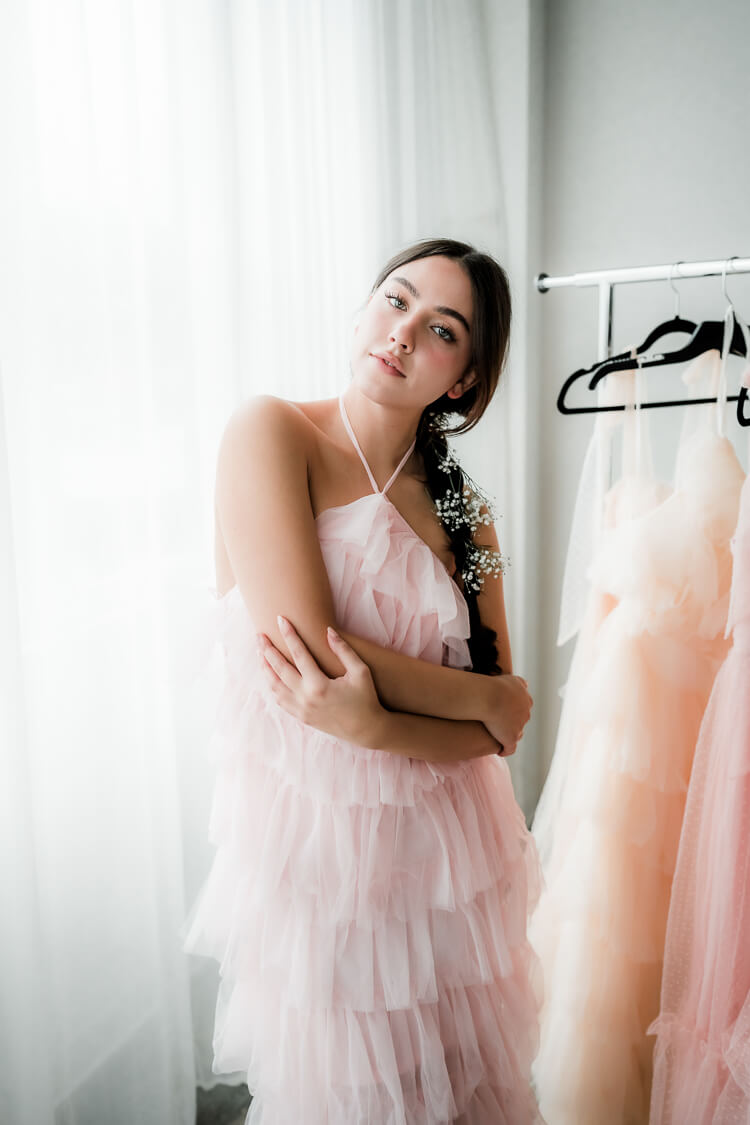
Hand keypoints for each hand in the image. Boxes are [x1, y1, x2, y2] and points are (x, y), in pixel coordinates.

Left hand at [257, 616, 383, 746]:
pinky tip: (270, 674)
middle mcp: (305, 698)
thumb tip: (328, 631)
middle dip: (268, 650)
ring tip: (260, 652)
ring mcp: (301, 709)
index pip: (299, 654)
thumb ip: (343, 651)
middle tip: (260, 634)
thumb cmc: (365, 698)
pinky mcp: (301, 717)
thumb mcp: (360, 672)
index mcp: (319, 685)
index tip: (281, 619)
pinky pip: (280, 700)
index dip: (289, 635)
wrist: (365, 729)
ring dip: (265, 668)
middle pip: (279, 669)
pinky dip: (272, 686)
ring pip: (274, 686)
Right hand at [482, 674, 532, 756]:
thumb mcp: (511, 679)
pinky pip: (509, 748)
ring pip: (516, 735)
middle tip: (501, 726)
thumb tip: (526, 684)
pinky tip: (499, 751)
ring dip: (509, 737)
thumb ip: (519, 682)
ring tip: (499, 739)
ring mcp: (519, 727)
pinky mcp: (510, 738)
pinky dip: (505, 750)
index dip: (514, 711)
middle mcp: (525, 714)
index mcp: (526, 701)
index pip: (523, 709)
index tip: (505, 713)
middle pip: (521, 722)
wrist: (490, 696)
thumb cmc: (496, 686)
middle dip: (513, 724)